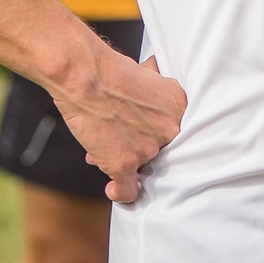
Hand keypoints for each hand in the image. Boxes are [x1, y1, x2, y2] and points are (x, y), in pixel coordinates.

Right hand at [57, 54, 186, 202]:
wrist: (86, 76)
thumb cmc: (109, 70)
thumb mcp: (145, 75)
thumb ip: (152, 96)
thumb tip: (145, 109)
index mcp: (177, 105)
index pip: (170, 128)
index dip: (153, 128)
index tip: (142, 129)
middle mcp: (168, 129)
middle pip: (156, 146)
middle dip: (135, 141)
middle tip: (117, 133)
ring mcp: (147, 149)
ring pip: (139, 164)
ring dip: (121, 156)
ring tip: (103, 143)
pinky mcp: (124, 164)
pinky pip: (128, 189)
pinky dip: (121, 191)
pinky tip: (113, 189)